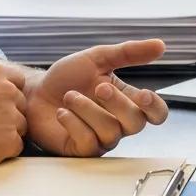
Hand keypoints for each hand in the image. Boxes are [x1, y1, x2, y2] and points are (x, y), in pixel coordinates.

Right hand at [0, 60, 27, 169]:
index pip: (19, 81)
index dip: (6, 96)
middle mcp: (8, 90)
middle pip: (21, 105)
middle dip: (7, 116)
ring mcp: (11, 115)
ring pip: (20, 127)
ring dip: (4, 134)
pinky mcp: (9, 141)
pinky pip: (15, 147)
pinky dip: (1, 151)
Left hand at [24, 40, 169, 155]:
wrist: (34, 92)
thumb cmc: (67, 77)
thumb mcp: (98, 58)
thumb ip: (129, 52)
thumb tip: (161, 45)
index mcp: (128, 101)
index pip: (157, 114)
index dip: (155, 108)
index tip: (143, 93)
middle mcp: (118, 123)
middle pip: (135, 123)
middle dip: (117, 104)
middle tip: (98, 87)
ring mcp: (101, 139)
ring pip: (110, 132)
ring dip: (88, 110)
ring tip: (69, 96)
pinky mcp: (80, 150)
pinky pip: (87, 142)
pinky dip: (74, 123)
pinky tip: (62, 112)